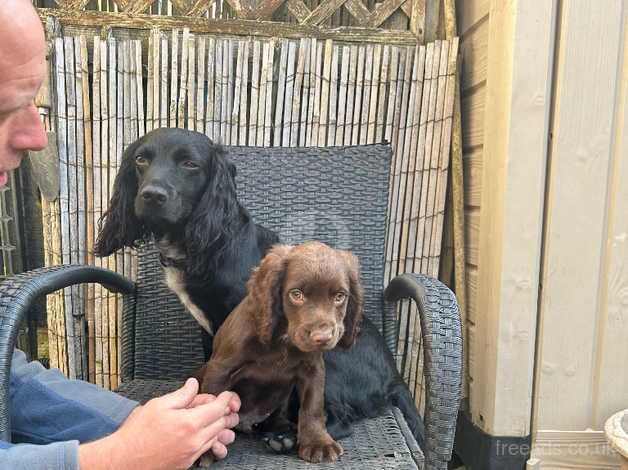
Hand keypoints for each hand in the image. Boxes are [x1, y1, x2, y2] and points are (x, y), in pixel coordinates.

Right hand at [78, 378, 239, 469]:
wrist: (123, 460)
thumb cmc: (137, 432)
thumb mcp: (159, 405)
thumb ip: (182, 394)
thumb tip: (193, 384)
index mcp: (189, 423)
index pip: (218, 408)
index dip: (225, 399)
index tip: (226, 394)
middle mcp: (194, 441)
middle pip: (221, 423)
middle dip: (223, 411)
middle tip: (215, 403)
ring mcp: (192, 454)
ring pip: (215, 437)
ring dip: (216, 425)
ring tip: (207, 416)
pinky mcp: (187, 463)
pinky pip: (205, 448)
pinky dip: (208, 438)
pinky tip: (198, 431)